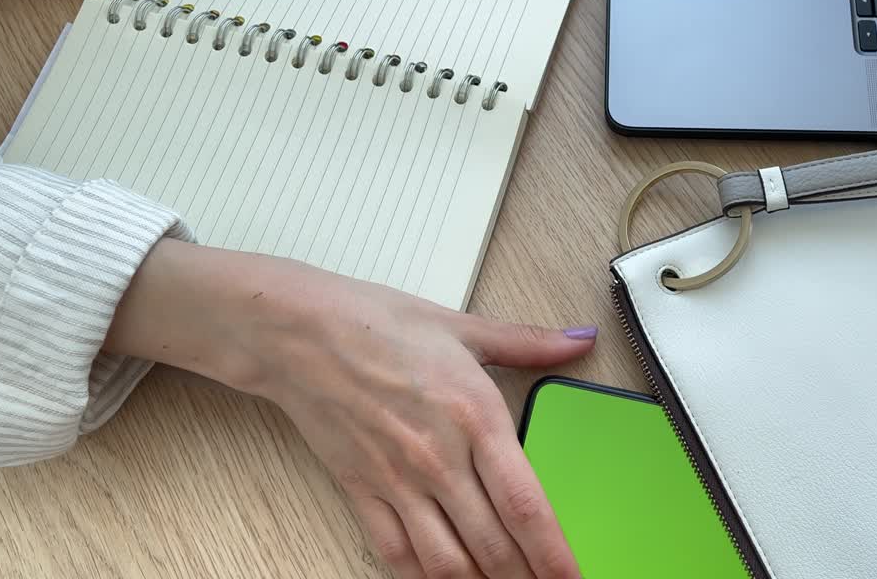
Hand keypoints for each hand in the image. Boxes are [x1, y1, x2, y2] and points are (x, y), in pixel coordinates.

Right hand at [106, 240, 597, 578]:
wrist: (298, 333)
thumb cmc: (376, 324)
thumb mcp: (462, 327)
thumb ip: (527, 343)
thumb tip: (578, 342)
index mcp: (476, 416)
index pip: (526, 505)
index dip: (554, 553)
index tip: (572, 576)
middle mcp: (440, 459)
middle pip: (494, 545)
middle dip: (525, 577)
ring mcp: (398, 482)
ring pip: (448, 562)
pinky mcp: (361, 492)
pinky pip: (396, 554)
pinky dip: (422, 577)